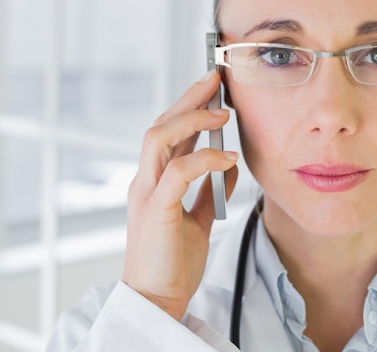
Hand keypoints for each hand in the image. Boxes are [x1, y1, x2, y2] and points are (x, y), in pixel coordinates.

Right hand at [122, 71, 238, 319]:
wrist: (158, 297)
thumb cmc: (174, 260)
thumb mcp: (199, 216)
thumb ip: (210, 189)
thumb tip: (229, 163)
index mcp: (156, 181)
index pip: (169, 132)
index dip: (189, 105)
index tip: (213, 87)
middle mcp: (146, 180)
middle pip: (162, 124)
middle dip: (189, 97)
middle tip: (215, 79)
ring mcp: (147, 193)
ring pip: (159, 138)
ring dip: (192, 120)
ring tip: (223, 113)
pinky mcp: (155, 210)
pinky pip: (178, 173)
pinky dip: (205, 159)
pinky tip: (228, 158)